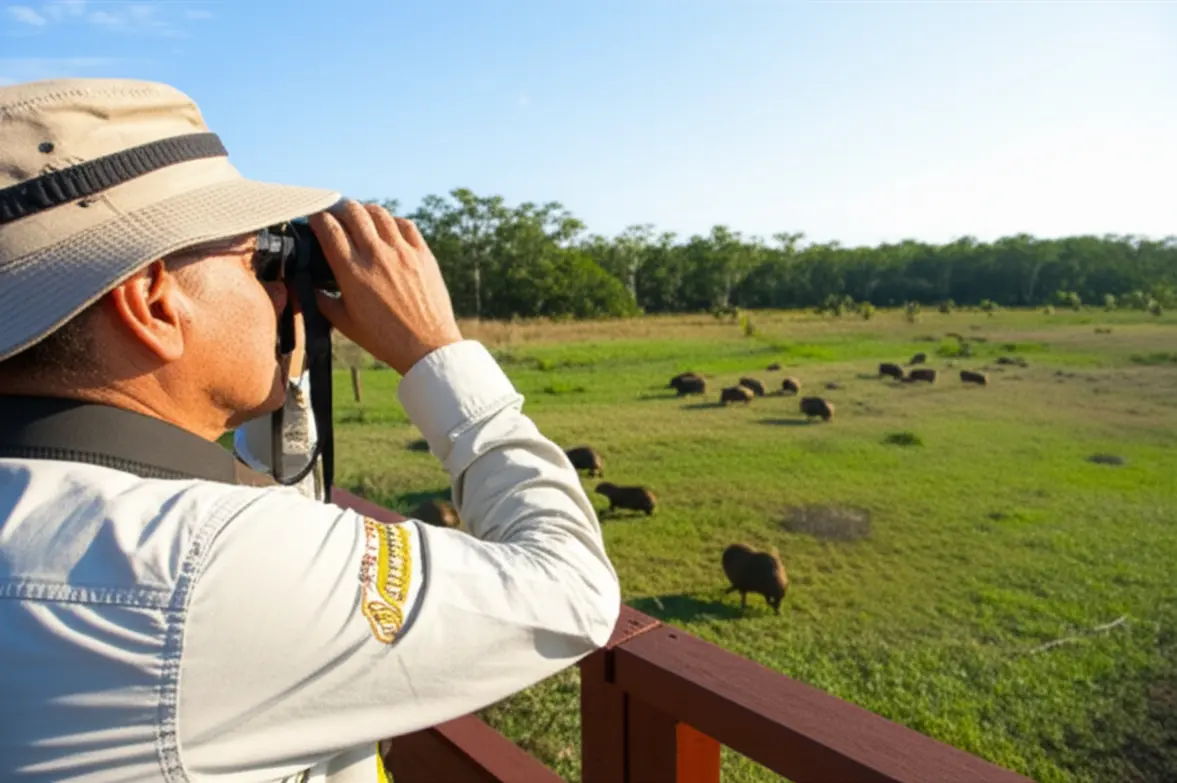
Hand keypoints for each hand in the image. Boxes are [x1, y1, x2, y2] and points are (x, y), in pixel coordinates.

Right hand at [307, 200, 462, 374]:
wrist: (426, 347)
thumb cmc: (384, 338)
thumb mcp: (344, 323)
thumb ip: (321, 299)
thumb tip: (305, 284)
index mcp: (353, 273)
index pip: (329, 229)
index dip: (317, 218)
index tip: (314, 220)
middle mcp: (376, 256)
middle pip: (352, 212)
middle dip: (337, 207)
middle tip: (334, 213)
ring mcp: (402, 252)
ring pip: (378, 213)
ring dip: (364, 211)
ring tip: (358, 217)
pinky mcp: (423, 254)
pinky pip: (405, 224)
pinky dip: (392, 221)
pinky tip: (387, 229)